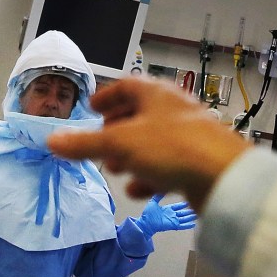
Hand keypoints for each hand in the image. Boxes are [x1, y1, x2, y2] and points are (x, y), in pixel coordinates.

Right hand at [47, 78, 249, 210]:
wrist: (223, 176)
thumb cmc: (173, 148)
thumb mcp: (119, 144)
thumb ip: (85, 145)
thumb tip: (52, 141)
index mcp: (156, 94)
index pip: (126, 85)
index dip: (107, 96)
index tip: (93, 108)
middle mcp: (173, 109)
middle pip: (139, 114)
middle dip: (116, 131)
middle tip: (101, 145)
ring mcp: (188, 135)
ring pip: (152, 142)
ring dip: (132, 156)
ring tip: (117, 170)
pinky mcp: (197, 161)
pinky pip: (168, 164)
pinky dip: (151, 175)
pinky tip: (141, 190)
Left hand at [135, 194, 197, 236]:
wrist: (146, 223)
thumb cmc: (148, 214)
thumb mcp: (153, 202)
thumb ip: (157, 196)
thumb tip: (161, 189)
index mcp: (167, 210)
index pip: (176, 207)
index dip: (182, 205)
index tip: (187, 202)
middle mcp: (171, 215)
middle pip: (182, 213)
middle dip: (189, 211)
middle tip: (196, 208)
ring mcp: (173, 221)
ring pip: (184, 218)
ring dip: (190, 217)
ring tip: (197, 215)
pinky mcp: (173, 226)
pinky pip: (182, 225)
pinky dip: (188, 225)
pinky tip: (194, 224)